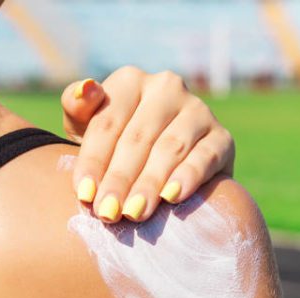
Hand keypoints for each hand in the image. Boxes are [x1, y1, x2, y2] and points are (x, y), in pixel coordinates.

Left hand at [60, 66, 234, 222]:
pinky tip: (172, 196)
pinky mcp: (223, 137)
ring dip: (150, 183)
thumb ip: (76, 107)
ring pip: (171, 148)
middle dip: (120, 179)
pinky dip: (188, 176)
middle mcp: (168, 87)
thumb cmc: (118, 146)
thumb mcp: (88, 127)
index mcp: (131, 81)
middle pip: (138, 137)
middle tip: (108, 213)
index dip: (94, 160)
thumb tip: (85, 88)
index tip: (84, 195)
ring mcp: (199, 110)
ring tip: (135, 213)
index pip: (108, 122)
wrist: (168, 167)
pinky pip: (205, 156)